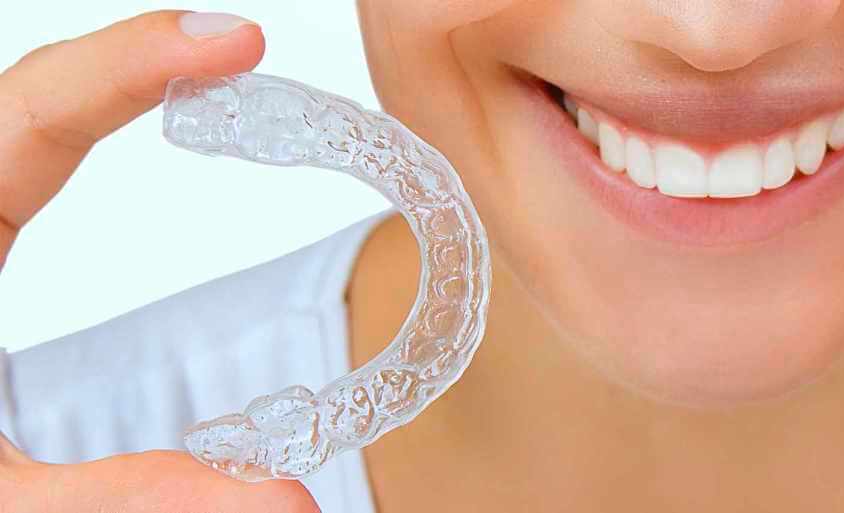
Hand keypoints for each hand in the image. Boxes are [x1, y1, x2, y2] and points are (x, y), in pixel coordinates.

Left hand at [0, 10, 314, 511]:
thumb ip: (119, 498)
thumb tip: (284, 503)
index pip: (28, 116)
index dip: (132, 64)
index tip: (232, 43)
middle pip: (24, 97)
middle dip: (131, 57)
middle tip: (240, 45)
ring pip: (14, 118)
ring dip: (103, 76)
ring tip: (207, 63)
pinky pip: (13, 154)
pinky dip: (79, 116)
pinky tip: (135, 109)